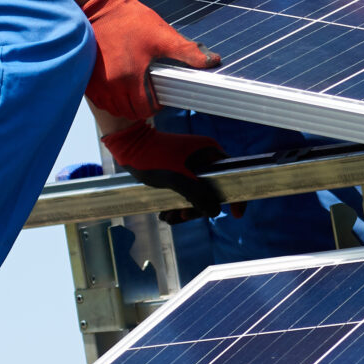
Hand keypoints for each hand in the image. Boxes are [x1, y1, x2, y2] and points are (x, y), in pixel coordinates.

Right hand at [82, 0, 220, 120]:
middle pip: (129, 112)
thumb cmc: (131, 20)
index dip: (155, 105)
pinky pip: (100, 100)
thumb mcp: (163, 36)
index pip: (145, 110)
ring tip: (135, 88)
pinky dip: (110, 98)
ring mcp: (96, 83)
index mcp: (129, 78)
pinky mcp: (87, 78)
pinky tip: (119, 84)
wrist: (100, 6)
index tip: (158, 93)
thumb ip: (188, 52)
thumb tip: (212, 61)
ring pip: (113, 108)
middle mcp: (110, 86)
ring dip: (125, 104)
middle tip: (148, 90)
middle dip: (141, 106)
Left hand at [98, 119, 225, 219]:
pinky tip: (165, 213)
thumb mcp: (177, 179)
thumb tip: (216, 212)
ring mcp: (191, 163)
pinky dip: (177, 203)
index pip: (233, 175)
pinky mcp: (178, 169)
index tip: (237, 215)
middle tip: (182, 217)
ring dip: (184, 208)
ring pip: (196, 193)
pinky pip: (185, 190)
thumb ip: (198, 196)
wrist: (127, 145)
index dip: (236, 196)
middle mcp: (203, 157)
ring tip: (168, 217)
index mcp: (209, 152)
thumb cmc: (152, 157)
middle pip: (212, 190)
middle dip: (198, 208)